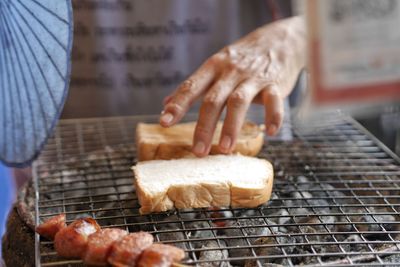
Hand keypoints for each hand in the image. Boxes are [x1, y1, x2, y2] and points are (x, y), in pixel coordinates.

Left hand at [160, 16, 305, 156]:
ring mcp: (252, 77)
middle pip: (213, 100)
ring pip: (239, 102)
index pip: (191, 87)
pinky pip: (274, 100)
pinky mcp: (274, 83)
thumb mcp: (215, 65)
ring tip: (225, 149)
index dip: (178, 105)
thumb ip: (192, 86)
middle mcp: (230, 72)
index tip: (165, 123)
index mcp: (212, 68)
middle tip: (198, 151)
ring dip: (231, 127)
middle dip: (204, 126)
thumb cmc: (241, 58)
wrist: (278, 41)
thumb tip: (165, 104)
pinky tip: (271, 132)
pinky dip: (273, 116)